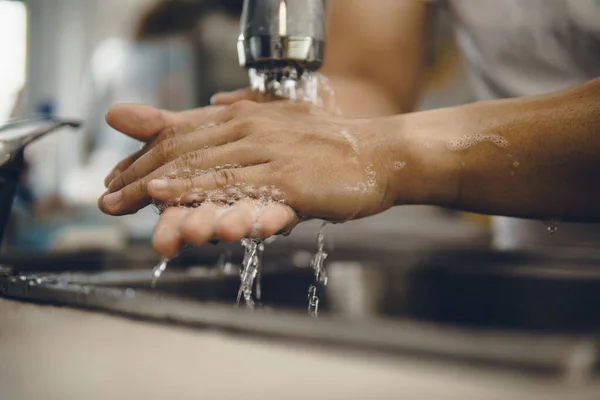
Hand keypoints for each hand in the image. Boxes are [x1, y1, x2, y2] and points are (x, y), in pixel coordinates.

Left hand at [99, 100, 398, 254]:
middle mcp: (252, 132)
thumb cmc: (320, 143)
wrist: (377, 153)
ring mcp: (275, 158)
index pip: (178, 135)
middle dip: (141, 180)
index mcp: (241, 116)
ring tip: (142, 205)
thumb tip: (205, 103)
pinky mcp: (298, 185)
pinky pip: (257, 198)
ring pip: (215, 176)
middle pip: (187, 156)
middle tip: (107, 202)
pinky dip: (229, 206)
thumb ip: (227, 120)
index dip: (141, 159)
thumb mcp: (268, 123)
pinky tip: (209, 218)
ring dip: (176, 194)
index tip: (111, 180)